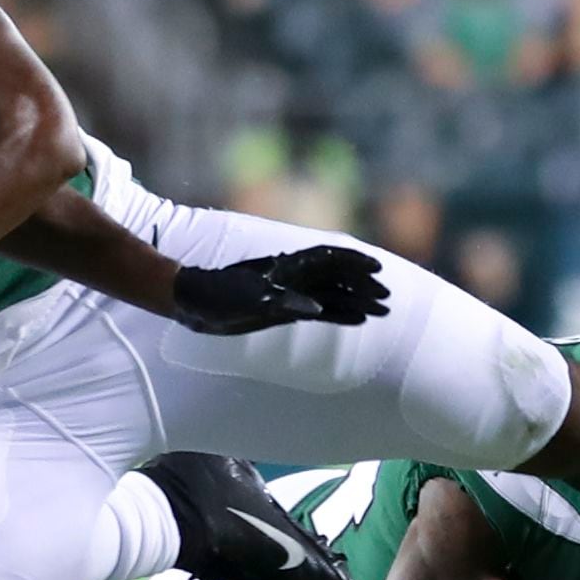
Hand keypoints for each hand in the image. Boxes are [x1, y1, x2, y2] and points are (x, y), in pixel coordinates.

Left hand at [170, 246, 389, 335]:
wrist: (192, 304)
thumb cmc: (217, 296)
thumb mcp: (248, 299)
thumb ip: (282, 303)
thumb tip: (314, 308)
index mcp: (285, 266)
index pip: (328, 259)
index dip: (353, 262)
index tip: (377, 268)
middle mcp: (292, 276)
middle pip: (336, 276)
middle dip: (362, 284)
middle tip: (387, 297)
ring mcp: (289, 292)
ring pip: (331, 293)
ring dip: (356, 300)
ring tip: (382, 310)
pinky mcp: (283, 309)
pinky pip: (320, 310)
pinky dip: (340, 314)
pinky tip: (359, 320)